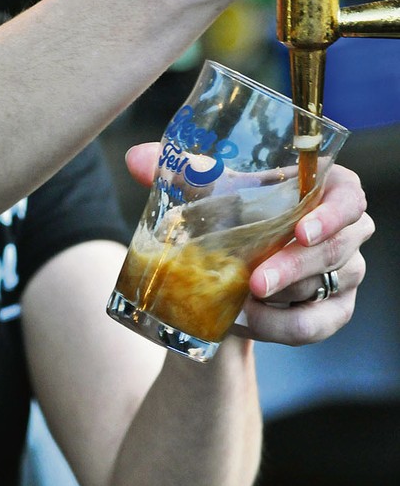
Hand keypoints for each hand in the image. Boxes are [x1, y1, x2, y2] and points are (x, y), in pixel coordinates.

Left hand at [124, 145, 373, 346]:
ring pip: (324, 291)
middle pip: (336, 250)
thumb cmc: (233, 210)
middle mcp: (346, 231)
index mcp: (326, 188)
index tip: (301, 230)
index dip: (333, 214)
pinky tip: (245, 322)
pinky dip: (279, 327)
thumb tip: (135, 158)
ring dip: (281, 301)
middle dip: (292, 268)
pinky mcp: (335, 312)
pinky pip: (314, 326)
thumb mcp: (210, 191)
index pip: (350, 197)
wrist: (231, 263)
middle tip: (254, 281)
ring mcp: (345, 274)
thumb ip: (177, 172)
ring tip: (240, 301)